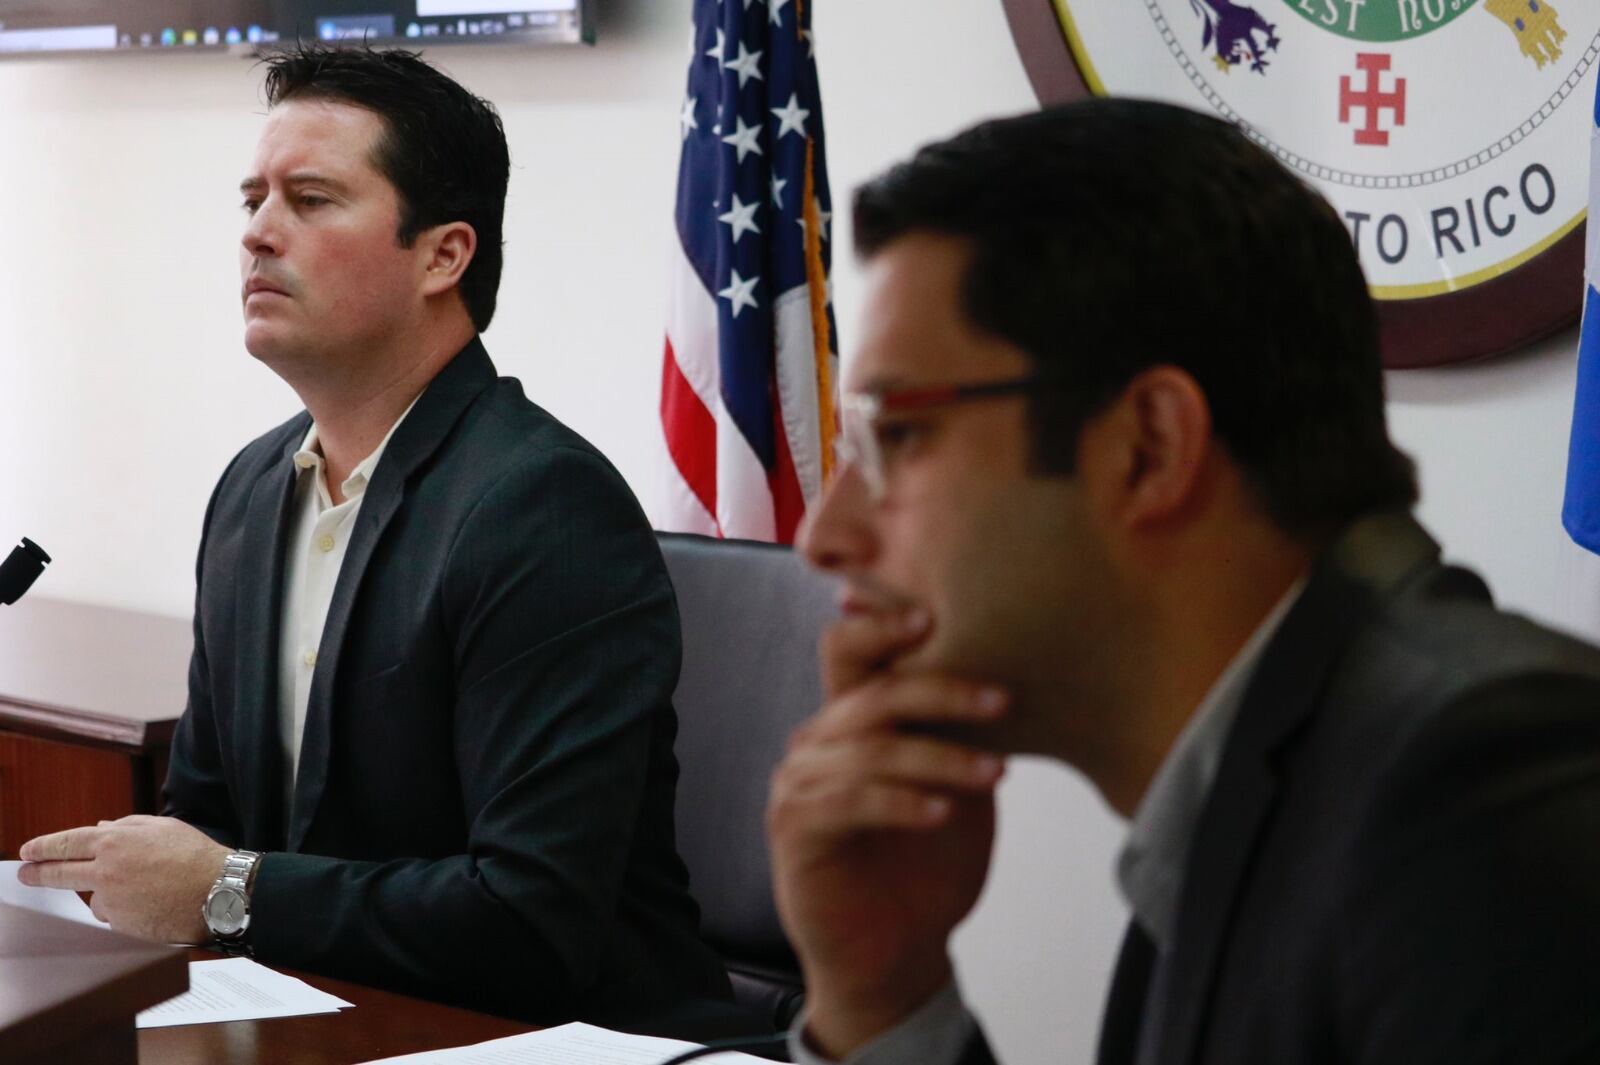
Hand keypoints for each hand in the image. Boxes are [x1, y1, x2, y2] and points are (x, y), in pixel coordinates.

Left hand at [18, 815, 230, 942]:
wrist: (216, 892)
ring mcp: (111, 900)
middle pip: (59, 873)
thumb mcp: (162, 827)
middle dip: (37, 873)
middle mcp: (106, 870)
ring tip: (141, 891)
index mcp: (115, 841)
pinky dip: (124, 911)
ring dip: (104, 894)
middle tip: (24, 874)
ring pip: (91, 898)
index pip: (66, 843)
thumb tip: (100, 827)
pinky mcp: (120, 924)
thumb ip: (127, 825)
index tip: (27, 851)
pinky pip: (113, 917)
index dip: (43, 847)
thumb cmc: (195, 856)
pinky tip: (149, 905)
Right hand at [767, 609, 1007, 1058]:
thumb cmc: (927, 866)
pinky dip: (903, 802)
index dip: (883, 624)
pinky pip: (851, 802)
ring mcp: (799, 783)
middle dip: (941, 690)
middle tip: (1002, 701)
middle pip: (872, 693)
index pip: (848, 648)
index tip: (938, 615)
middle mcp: (818, 741)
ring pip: (870, 749)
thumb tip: (1010, 671)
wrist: (897, 954)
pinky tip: (945, 812)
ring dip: (941, 758)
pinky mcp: (795, 830)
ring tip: (998, 775)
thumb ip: (960, 732)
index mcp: (851, 720)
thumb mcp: (955, 785)